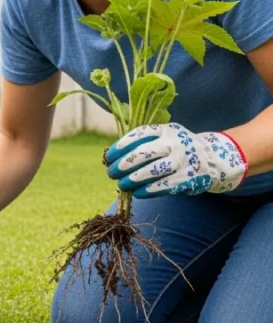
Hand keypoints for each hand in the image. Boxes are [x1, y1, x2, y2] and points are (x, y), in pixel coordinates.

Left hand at [104, 123, 247, 197]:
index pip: (139, 135)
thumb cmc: (175, 149)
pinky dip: (149, 190)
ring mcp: (183, 159)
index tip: (108, 157)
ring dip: (134, 179)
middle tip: (112, 173)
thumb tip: (112, 159)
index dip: (121, 146)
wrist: (212, 158)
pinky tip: (138, 193)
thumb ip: (142, 144)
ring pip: (154, 170)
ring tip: (122, 185)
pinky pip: (166, 185)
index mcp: (165, 129)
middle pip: (144, 153)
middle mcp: (175, 142)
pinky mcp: (189, 177)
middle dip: (124, 164)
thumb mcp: (163, 138)